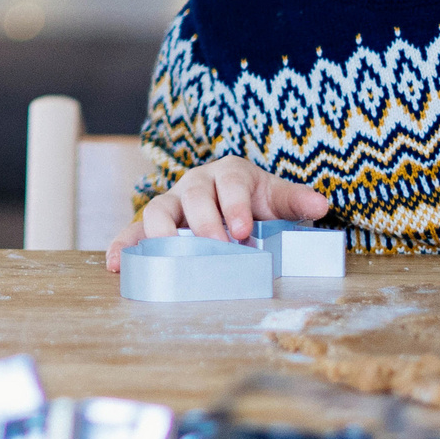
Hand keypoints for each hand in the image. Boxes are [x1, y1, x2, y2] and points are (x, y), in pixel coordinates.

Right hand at [105, 156, 329, 271]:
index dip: (235, 205)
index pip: (229, 183)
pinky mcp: (154, 227)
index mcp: (227, 173)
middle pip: (192, 194)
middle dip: (203, 220)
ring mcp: (172, 204)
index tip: (244, 230)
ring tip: (165, 250)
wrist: (235, 204)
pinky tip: (118, 265)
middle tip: (216, 245)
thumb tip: (322, 204)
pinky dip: (123, 246)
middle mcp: (195, 183)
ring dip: (160, 231)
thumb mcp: (277, 198)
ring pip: (157, 209)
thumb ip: (295, 201)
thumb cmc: (256, 202)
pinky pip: (132, 232)